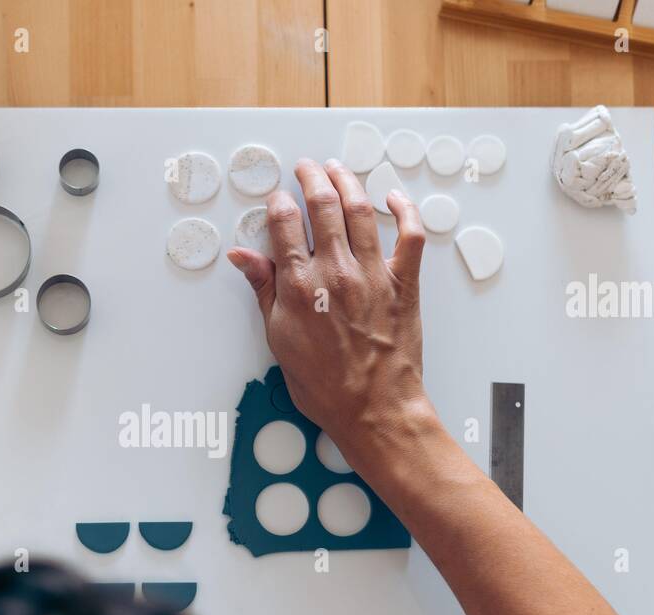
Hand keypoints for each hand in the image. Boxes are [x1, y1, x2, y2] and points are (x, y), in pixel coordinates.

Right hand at [227, 158, 436, 473]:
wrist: (373, 409)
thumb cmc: (325, 385)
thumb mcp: (278, 338)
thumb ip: (264, 290)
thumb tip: (243, 257)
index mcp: (300, 286)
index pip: (285, 223)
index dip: (279, 203)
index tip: (278, 198)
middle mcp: (335, 271)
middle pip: (322, 205)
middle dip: (312, 178)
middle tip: (307, 168)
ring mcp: (372, 273)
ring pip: (360, 209)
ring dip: (348, 182)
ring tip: (338, 169)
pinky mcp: (403, 283)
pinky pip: (410, 234)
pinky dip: (404, 210)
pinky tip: (394, 197)